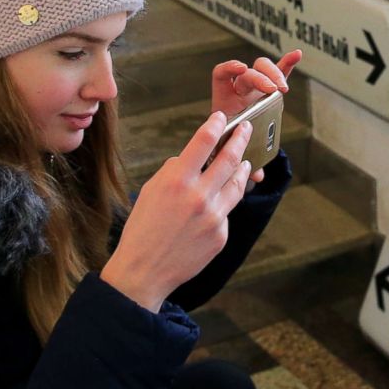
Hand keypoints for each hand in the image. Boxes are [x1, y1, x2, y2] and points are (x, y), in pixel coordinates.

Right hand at [100, 111, 253, 311]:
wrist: (144, 271)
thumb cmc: (143, 229)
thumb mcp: (151, 190)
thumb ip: (174, 171)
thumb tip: (192, 159)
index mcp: (178, 180)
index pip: (204, 141)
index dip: (215, 125)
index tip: (221, 117)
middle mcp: (199, 195)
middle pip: (229, 159)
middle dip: (240, 139)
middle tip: (245, 129)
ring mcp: (214, 216)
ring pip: (237, 184)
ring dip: (242, 169)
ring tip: (246, 162)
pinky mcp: (221, 234)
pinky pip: (226, 212)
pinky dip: (223, 204)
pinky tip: (217, 203)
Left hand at [210, 50, 301, 183]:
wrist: (232, 139)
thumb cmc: (229, 144)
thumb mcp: (232, 150)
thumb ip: (244, 160)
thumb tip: (258, 176)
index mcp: (225, 99)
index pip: (222, 74)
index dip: (230, 67)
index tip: (241, 69)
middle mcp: (240, 89)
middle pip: (249, 73)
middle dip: (260, 79)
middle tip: (271, 90)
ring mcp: (256, 86)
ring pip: (264, 69)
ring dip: (275, 74)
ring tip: (283, 88)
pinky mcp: (272, 88)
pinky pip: (280, 72)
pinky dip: (287, 64)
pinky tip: (297, 54)